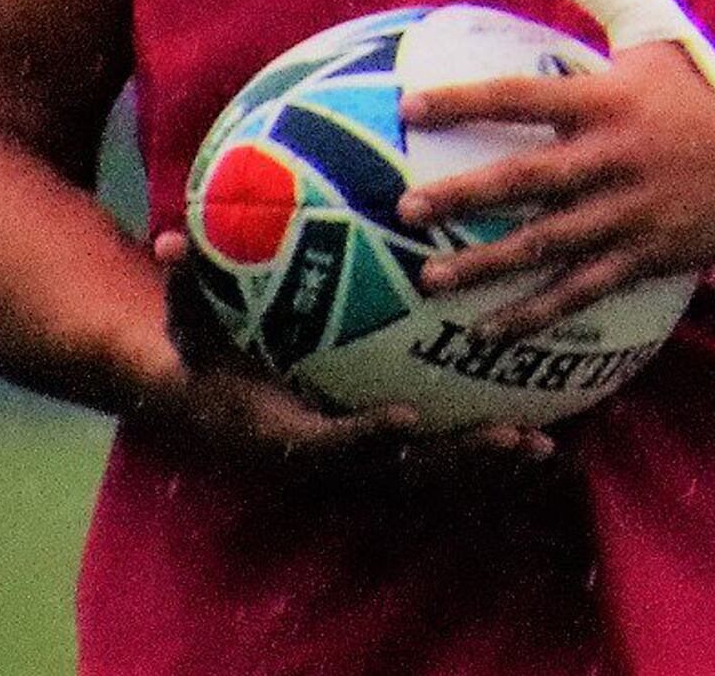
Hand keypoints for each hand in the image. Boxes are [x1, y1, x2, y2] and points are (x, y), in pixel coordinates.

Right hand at [130, 229, 551, 468]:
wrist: (211, 411)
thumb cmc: (206, 361)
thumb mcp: (189, 330)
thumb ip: (187, 292)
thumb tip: (169, 238)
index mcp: (282, 435)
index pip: (326, 444)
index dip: (364, 437)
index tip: (404, 418)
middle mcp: (327, 461)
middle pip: (398, 473)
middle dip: (452, 461)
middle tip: (507, 436)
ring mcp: (357, 466)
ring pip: (428, 477)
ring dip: (482, 465)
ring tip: (543, 445)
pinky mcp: (381, 459)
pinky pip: (438, 460)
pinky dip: (484, 453)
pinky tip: (545, 436)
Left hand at [405, 0, 714, 339]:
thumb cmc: (696, 85)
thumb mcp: (653, 22)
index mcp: (609, 100)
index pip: (525, 96)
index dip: (467, 101)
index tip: (410, 108)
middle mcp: (616, 157)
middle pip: (530, 178)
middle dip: (466, 195)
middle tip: (407, 208)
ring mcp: (632, 211)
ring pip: (549, 243)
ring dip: (488, 264)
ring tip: (430, 277)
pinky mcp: (646, 254)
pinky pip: (583, 288)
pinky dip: (536, 312)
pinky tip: (488, 329)